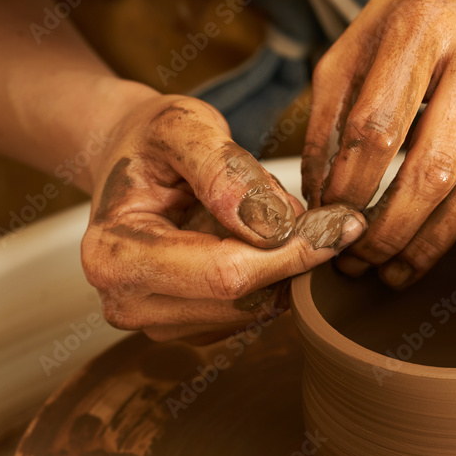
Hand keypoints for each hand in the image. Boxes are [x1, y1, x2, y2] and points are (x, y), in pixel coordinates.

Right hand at [82, 93, 365, 342]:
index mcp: (114, 255)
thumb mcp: (181, 126)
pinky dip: (272, 280)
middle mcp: (128, 302)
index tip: (341, 225)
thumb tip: (274, 225)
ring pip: (254, 312)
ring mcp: (157, 324)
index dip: (291, 252)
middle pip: (243, 300)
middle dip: (293, 260)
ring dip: (284, 269)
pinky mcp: (187, 330)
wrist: (130, 164)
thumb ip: (223, 169)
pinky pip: (250, 315)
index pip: (225, 273)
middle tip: (326, 219)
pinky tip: (262, 243)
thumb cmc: (150, 142)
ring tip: (276, 217)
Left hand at [302, 0, 455, 287]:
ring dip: (433, 243)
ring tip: (397, 273)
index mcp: (421, 24)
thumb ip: (331, 111)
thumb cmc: (424, 8)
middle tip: (359, 265)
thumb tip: (316, 195)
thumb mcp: (361, 37)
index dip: (350, 189)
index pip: (377, 129)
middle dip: (387, 231)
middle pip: (430, 167)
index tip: (330, 225)